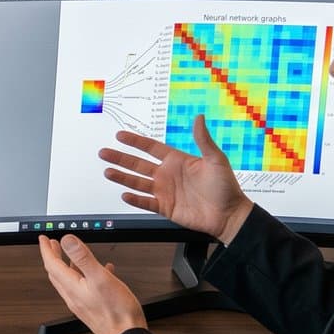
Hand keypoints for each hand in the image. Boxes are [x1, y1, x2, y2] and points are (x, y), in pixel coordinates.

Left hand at [40, 235, 146, 333]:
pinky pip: (84, 288)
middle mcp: (73, 296)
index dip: (46, 249)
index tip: (43, 238)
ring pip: (69, 281)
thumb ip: (83, 258)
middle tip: (52, 245)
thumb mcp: (100, 278)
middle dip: (53, 256)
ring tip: (71, 256)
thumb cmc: (117, 312)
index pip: (52, 264)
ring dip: (68, 266)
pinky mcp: (92, 309)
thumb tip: (67, 241)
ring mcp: (82, 303)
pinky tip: (101, 272)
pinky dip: (86, 276)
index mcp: (72, 287)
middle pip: (57, 273)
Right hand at [100, 115, 252, 243]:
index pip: (151, 148)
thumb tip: (199, 118)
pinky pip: (145, 203)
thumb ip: (203, 140)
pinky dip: (134, 199)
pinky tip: (124, 194)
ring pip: (137, 182)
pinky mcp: (165, 207)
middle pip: (138, 164)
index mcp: (177, 161)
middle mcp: (167, 175)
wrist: (230, 215)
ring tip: (108, 172)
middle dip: (120, 158)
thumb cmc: (226, 187)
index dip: (135, 141)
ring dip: (122, 177)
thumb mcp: (216, 160)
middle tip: (104, 152)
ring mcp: (165, 192)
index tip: (120, 135)